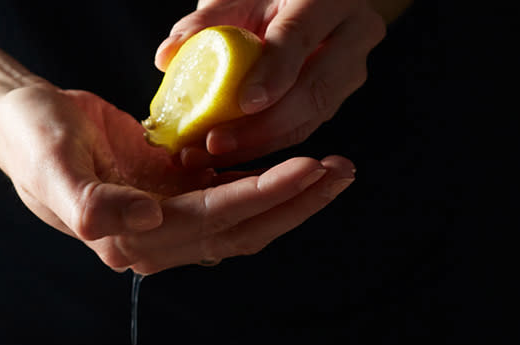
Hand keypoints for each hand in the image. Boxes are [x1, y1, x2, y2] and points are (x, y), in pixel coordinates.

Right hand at [0, 83, 354, 273]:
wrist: (21, 124)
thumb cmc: (31, 138)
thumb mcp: (49, 163)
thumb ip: (89, 202)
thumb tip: (146, 220)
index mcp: (127, 237)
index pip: (211, 220)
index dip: (261, 196)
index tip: (307, 167)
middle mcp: (152, 240)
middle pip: (239, 230)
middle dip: (292, 203)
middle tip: (342, 170)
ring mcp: (165, 222)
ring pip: (241, 220)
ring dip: (288, 198)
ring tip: (333, 168)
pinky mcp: (171, 199)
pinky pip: (228, 199)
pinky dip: (263, 184)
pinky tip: (293, 163)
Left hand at [155, 0, 386, 163]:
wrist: (305, 5)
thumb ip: (207, 21)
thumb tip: (167, 56)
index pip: (302, 37)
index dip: (274, 73)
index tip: (244, 103)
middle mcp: (353, 35)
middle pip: (313, 92)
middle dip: (262, 127)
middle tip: (215, 144)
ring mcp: (349, 72)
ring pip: (309, 120)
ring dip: (257, 145)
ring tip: (210, 155)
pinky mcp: (335, 100)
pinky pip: (301, 130)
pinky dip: (263, 147)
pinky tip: (227, 155)